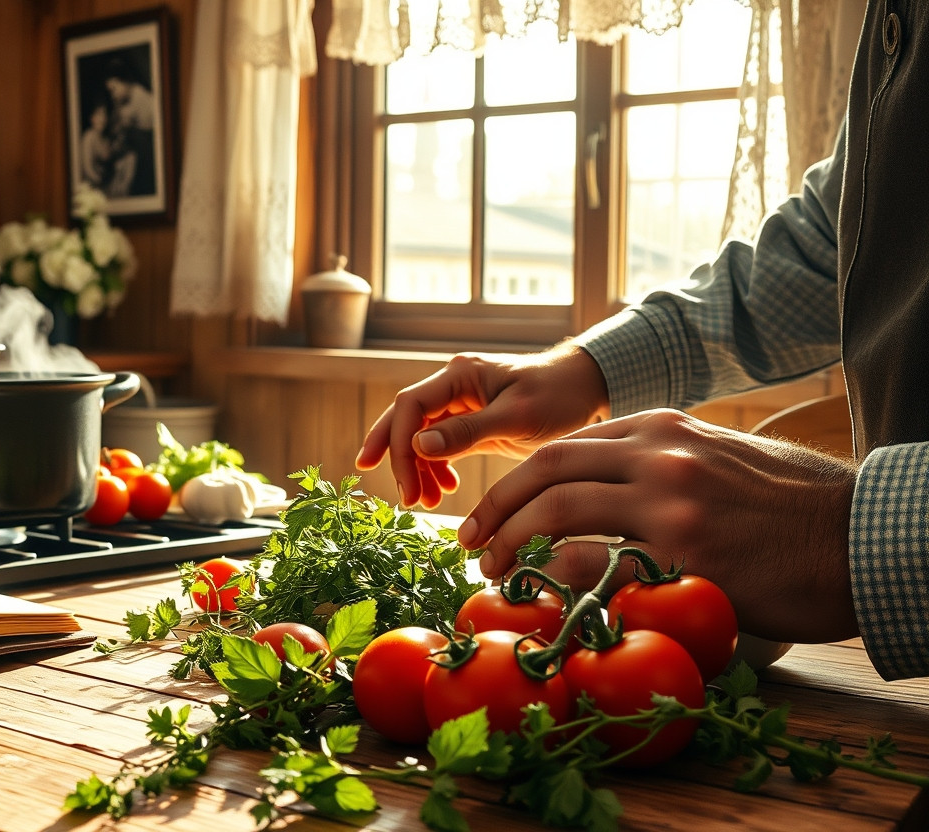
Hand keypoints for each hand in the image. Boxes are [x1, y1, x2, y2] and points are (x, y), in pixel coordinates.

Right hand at [355, 346, 610, 508]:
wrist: (587, 389)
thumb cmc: (558, 395)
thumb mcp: (516, 416)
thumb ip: (468, 431)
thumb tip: (420, 446)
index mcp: (459, 376)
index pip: (410, 406)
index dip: (396, 442)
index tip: (404, 482)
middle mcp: (453, 387)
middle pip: (406, 421)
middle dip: (396, 458)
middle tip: (403, 497)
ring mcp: (460, 406)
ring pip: (421, 438)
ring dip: (418, 470)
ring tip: (427, 501)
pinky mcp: (471, 425)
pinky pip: (441, 448)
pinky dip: (437, 469)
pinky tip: (446, 489)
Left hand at [462, 408, 857, 643]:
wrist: (862, 536)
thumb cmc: (795, 505)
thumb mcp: (722, 457)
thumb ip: (660, 465)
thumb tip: (605, 494)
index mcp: (662, 428)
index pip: (565, 447)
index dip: (517, 481)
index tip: (492, 510)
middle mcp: (659, 453)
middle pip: (546, 470)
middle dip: (495, 506)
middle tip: (468, 541)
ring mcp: (669, 500)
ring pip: (558, 510)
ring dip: (511, 542)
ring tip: (491, 570)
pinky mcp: (684, 550)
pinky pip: (597, 560)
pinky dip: (557, 577)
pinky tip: (541, 595)